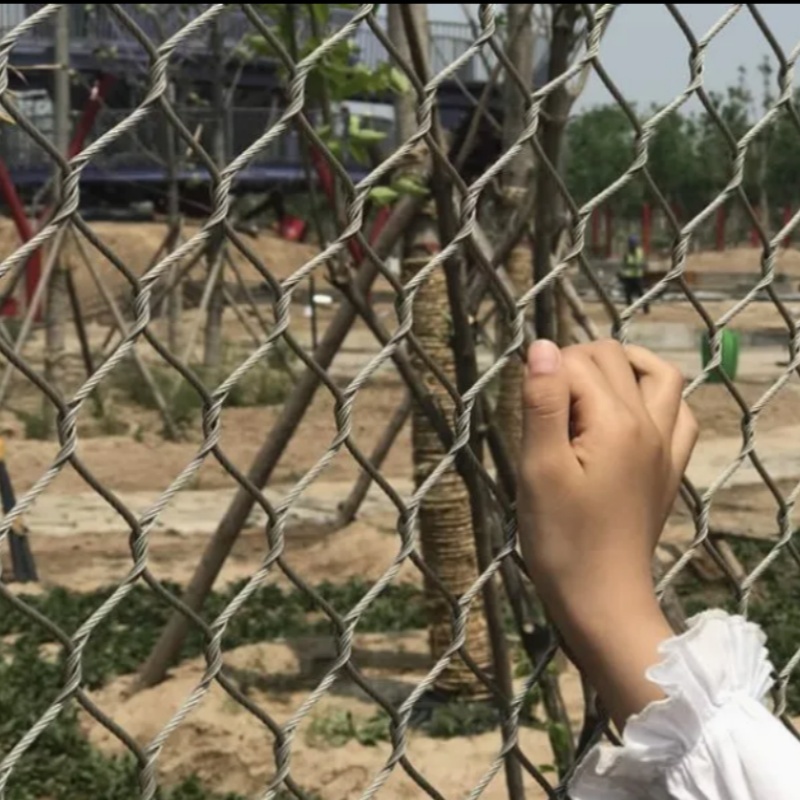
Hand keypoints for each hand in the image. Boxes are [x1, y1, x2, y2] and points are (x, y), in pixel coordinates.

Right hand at [516, 339, 697, 727]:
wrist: (601, 598)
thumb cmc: (561, 538)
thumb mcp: (539, 468)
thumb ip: (542, 402)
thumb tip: (542, 346)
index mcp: (616, 422)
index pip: (575, 364)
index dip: (541, 375)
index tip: (523, 411)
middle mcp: (651, 424)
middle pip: (613, 359)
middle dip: (573, 365)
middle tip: (543, 407)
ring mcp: (667, 446)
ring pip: (659, 375)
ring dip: (622, 367)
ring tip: (587, 385)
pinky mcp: (670, 468)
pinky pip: (679, 413)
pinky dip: (657, 397)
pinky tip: (631, 413)